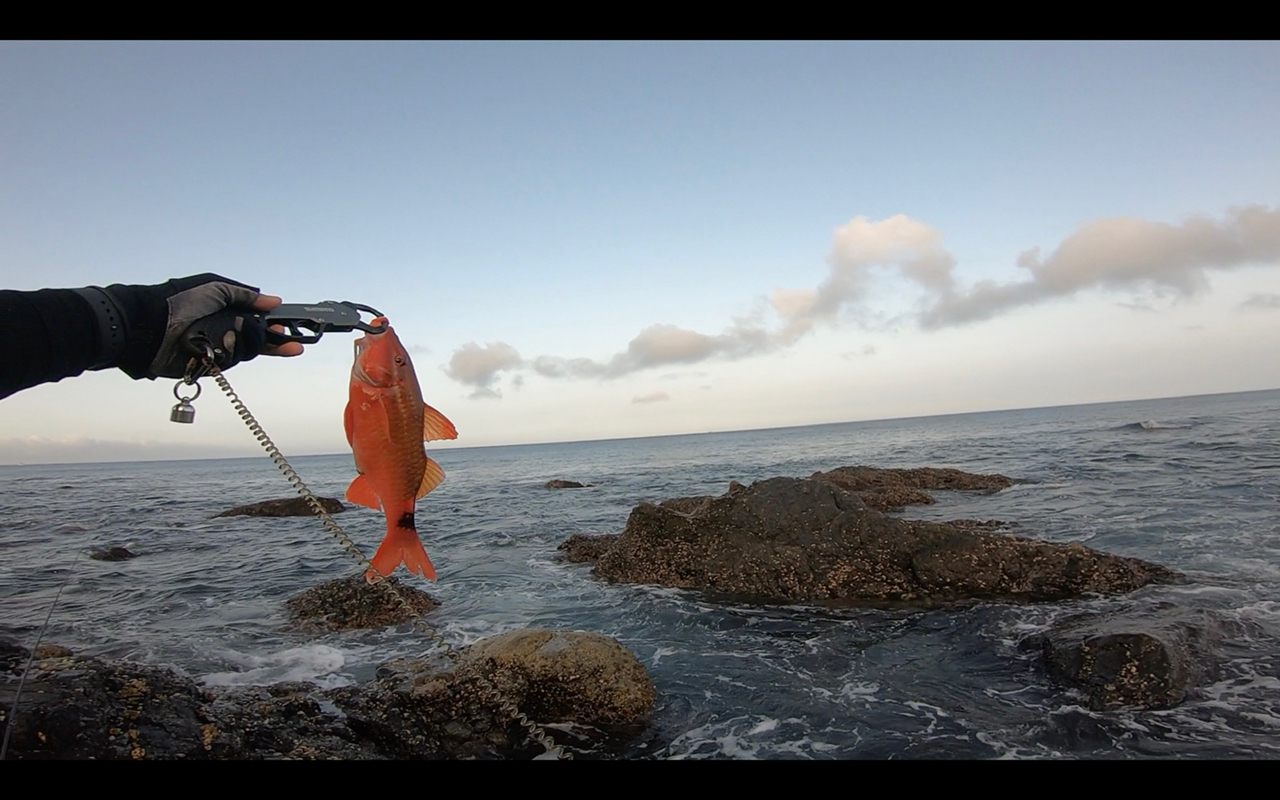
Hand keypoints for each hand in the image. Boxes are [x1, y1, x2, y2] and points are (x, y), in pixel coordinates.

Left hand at [106, 274, 304, 378]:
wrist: (150, 326)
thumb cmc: (177, 302)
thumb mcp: (215, 288)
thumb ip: (246, 295)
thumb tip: (274, 301)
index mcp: (228, 310)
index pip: (259, 320)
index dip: (276, 325)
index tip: (289, 329)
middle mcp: (225, 330)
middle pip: (259, 340)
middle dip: (273, 341)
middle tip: (288, 343)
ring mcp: (218, 348)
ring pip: (247, 352)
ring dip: (246, 344)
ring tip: (232, 335)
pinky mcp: (209, 365)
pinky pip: (230, 362)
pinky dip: (228, 354)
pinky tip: (220, 346)